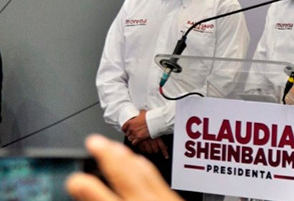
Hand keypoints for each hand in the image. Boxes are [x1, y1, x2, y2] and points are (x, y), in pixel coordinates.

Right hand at [65, 134, 181, 200]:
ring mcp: (163, 200)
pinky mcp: (175, 199)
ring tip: (112, 147)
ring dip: (126, 157)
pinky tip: (138, 163)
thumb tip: (86, 190)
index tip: (74, 179)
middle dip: (108, 156)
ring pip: (144, 173)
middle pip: (125, 176)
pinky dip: (144, 168)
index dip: (85, 187)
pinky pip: (158, 179)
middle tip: (93, 141)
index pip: (102, 198)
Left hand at [121, 111, 150, 145]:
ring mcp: (134, 134)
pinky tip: (138, 140)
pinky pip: (134, 143)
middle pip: (127, 134)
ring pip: (130, 139)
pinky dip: (136, 142)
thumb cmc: (149, 117)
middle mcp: (131, 129)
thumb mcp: (143, 112)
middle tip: (134, 133)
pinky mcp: (139, 138)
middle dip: (130, 134)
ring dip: (133, 138)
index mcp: (130, 123)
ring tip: (137, 137)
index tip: (128, 130)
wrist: (155, 122)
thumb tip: (140, 111)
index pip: (123, 128)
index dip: (125, 129)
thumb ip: (140, 113)